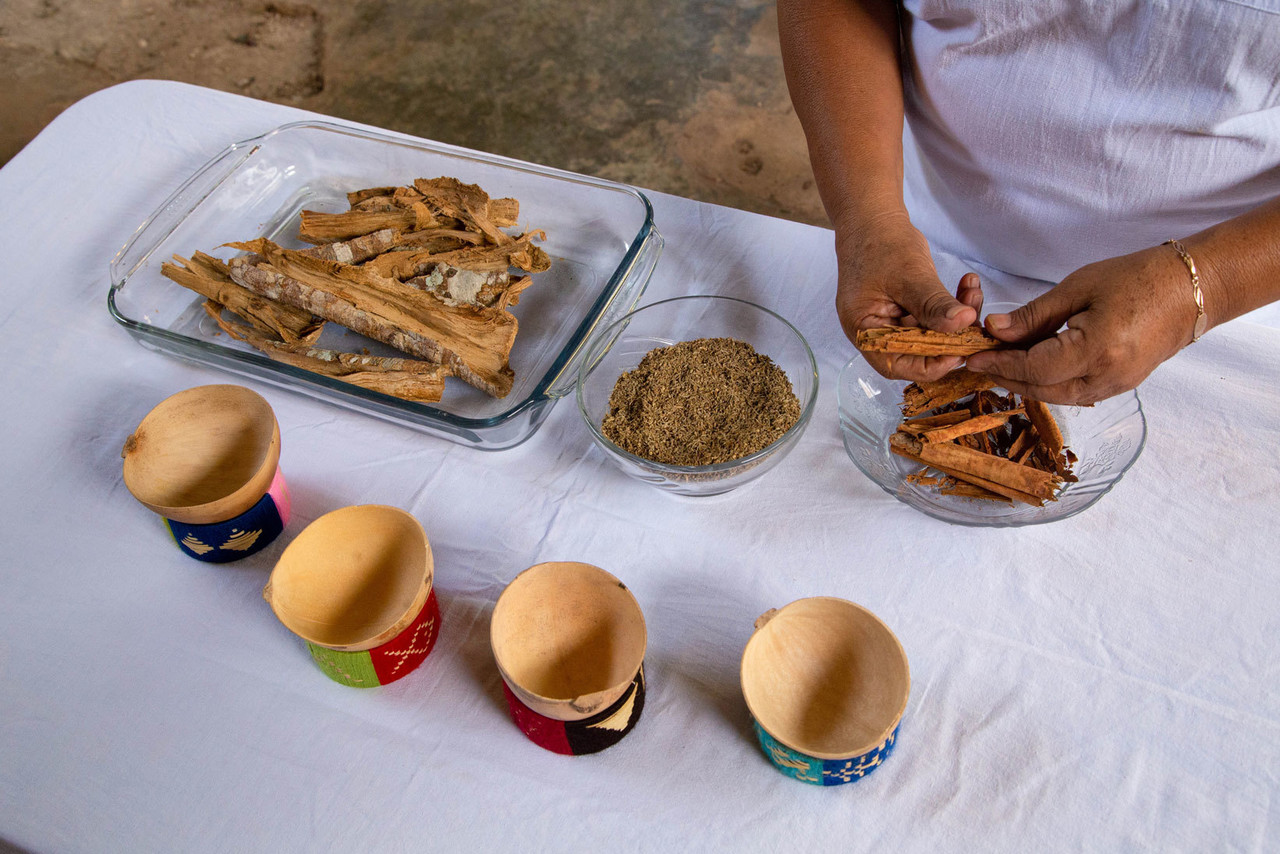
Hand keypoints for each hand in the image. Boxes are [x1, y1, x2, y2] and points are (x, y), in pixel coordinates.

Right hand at [837, 212, 981, 381]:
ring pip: (931, 334)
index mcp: (864, 330)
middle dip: (950, 337)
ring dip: (956, 318)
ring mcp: (893, 320)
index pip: (897, 365)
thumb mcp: (909, 275)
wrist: (873, 217)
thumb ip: (935, 304)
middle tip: (974, 319)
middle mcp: (877, 331)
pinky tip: (967, 286)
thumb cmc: (880, 243)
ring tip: (973, 293)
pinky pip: (934, 318)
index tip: (960, 351)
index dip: (930, 365)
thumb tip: (963, 323)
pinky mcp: (908, 309)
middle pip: (916, 352)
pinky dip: (952, 306)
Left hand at [965, 244, 1197, 403]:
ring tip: (1001, 363)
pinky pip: (1075, 392)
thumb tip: (995, 331)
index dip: (999, 364)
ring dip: (1026, 383)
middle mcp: (1107, 377)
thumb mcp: (1079, 288)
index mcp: (1097, 350)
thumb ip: (1034, 315)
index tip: (972, 357)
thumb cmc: (1138, 277)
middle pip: (1042, 389)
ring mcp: (1117, 386)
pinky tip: (1033, 366)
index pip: (1033, 368)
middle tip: (980, 362)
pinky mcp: (1121, 385)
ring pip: (1057, 395)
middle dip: (1007, 377)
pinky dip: (1049, 383)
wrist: (1192, 287)